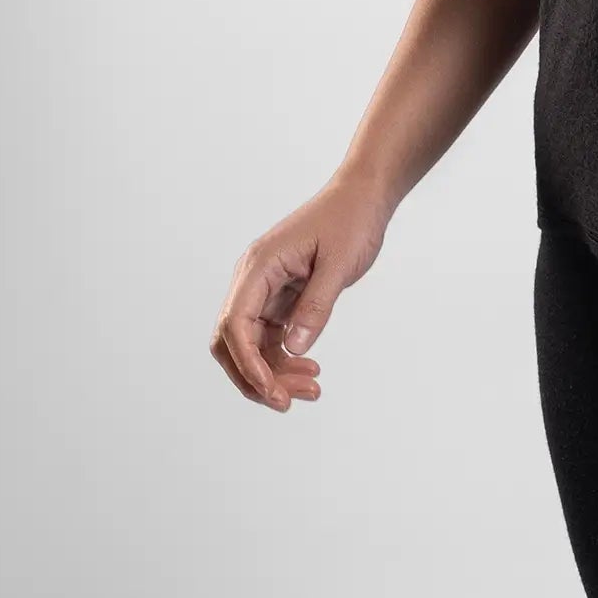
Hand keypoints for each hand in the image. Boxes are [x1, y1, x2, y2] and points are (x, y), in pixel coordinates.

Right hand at [209, 169, 395, 411]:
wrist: (364, 196)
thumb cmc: (351, 219)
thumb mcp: (339, 263)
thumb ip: (317, 306)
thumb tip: (293, 349)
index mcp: (259, 266)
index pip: (235, 324)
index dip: (248, 364)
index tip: (272, 391)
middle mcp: (253, 278)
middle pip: (233, 341)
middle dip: (256, 376)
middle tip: (289, 400)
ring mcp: (265, 288)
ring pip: (252, 343)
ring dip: (274, 371)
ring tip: (311, 389)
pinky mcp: (280, 296)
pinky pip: (271, 335)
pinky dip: (284, 357)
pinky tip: (309, 370)